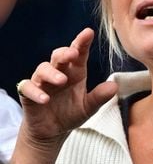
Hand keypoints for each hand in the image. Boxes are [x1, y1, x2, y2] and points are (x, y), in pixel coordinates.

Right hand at [17, 28, 116, 145]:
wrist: (52, 132)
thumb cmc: (71, 113)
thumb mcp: (88, 107)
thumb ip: (99, 97)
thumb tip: (114, 87)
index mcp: (75, 71)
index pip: (79, 53)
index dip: (82, 42)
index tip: (88, 32)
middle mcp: (59, 72)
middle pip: (58, 56)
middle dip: (65, 53)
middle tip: (73, 54)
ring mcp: (42, 82)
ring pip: (42, 69)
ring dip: (51, 73)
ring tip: (62, 80)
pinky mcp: (28, 94)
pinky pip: (27, 88)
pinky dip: (35, 91)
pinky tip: (45, 99)